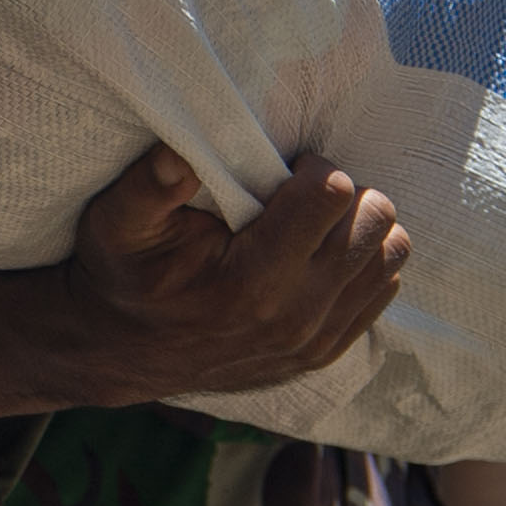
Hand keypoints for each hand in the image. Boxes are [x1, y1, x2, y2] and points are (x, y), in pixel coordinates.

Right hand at [46, 147, 408, 402]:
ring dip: (360, 227)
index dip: (312, 168)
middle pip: (373, 222)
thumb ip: (149, 186)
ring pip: (389, 256)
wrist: (120, 351)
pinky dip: (364, 263)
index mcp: (250, 281)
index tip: (283, 172)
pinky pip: (382, 290)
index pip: (332, 195)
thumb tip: (178, 152)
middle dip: (344, 195)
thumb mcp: (116, 225)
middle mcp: (293, 316)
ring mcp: (314, 340)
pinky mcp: (324, 353)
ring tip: (316, 222)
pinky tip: (319, 255)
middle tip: (302, 194)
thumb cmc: (123, 275)